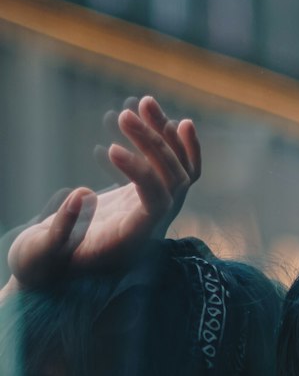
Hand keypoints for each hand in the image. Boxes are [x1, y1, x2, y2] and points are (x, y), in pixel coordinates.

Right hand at [6, 96, 200, 288]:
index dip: (144, 174)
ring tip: (146, 102)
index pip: (157, 203)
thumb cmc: (42, 266)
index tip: (114, 148)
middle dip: (156, 145)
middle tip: (125, 114)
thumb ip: (60, 231)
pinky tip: (166, 117)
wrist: (51, 272)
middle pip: (174, 183)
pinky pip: (173, 171)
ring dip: (166, 136)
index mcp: (131, 243)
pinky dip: (174, 145)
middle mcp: (151, 229)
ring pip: (179, 172)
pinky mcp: (143, 198)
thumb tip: (82, 194)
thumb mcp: (41, 254)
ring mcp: (151, 213)